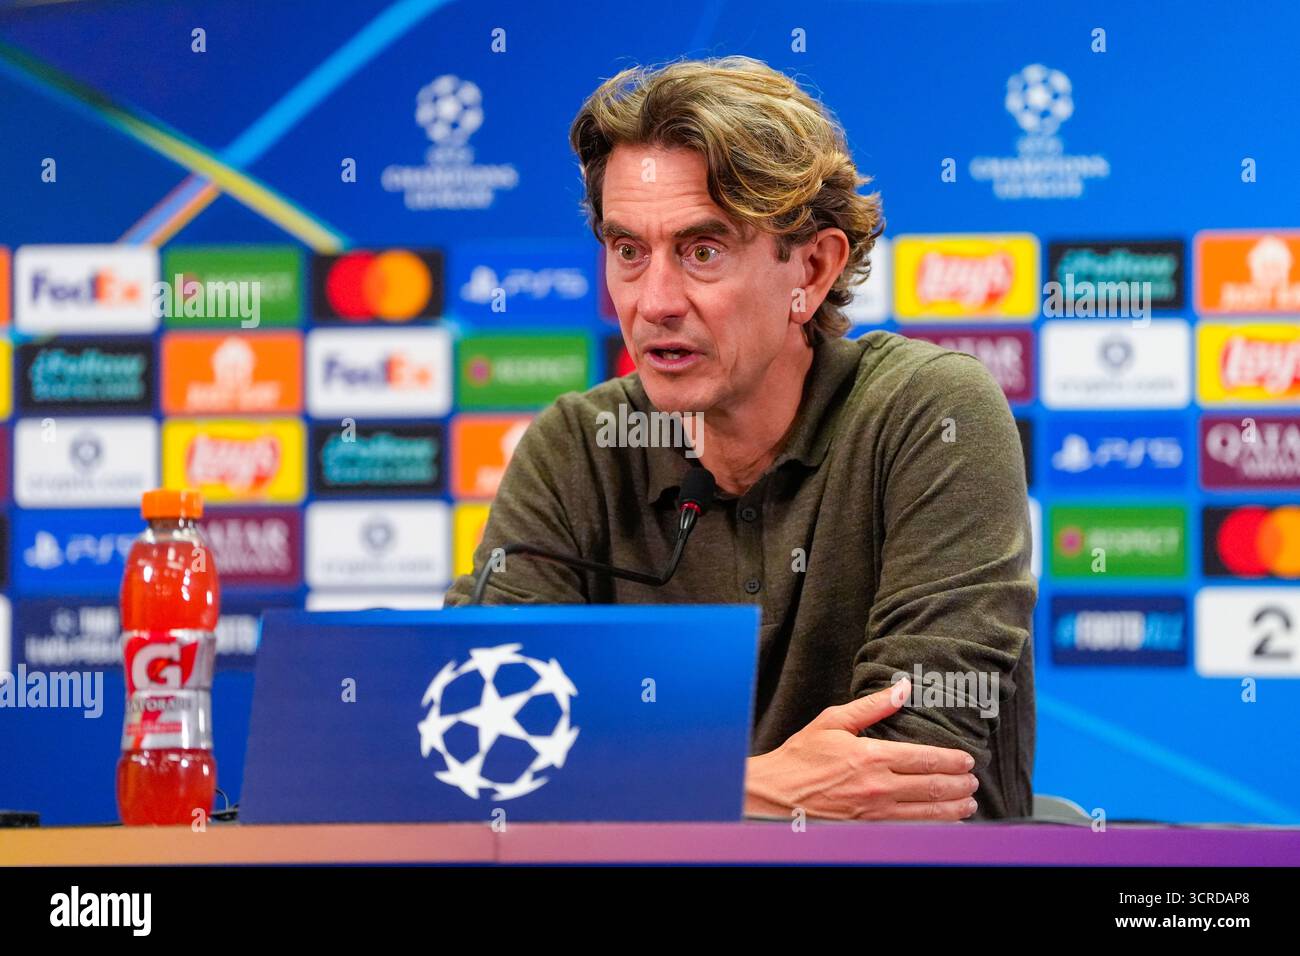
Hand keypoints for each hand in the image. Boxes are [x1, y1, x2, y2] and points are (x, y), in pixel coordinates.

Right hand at [744, 678, 979, 820]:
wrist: (774, 796)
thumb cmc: (800, 758)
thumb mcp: (832, 722)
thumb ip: (871, 707)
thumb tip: (902, 689)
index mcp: (872, 757)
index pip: (925, 759)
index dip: (952, 760)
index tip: (967, 760)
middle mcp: (878, 787)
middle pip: (932, 787)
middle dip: (959, 785)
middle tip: (973, 782)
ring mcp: (875, 814)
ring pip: (927, 813)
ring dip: (953, 809)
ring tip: (968, 804)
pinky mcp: (868, 830)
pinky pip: (911, 830)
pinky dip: (933, 828)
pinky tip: (944, 825)